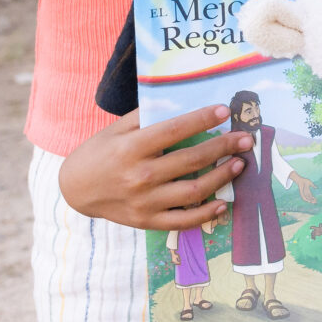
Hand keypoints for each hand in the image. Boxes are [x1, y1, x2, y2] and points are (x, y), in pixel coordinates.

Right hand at [59, 107, 246, 229]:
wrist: (75, 190)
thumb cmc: (100, 153)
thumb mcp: (116, 129)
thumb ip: (146, 117)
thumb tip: (180, 101)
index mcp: (131, 148)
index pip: (173, 131)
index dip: (201, 120)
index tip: (223, 110)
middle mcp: (139, 176)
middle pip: (190, 160)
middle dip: (223, 147)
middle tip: (246, 139)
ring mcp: (144, 202)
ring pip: (193, 190)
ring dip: (221, 177)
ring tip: (239, 164)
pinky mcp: (146, 221)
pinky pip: (182, 220)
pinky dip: (206, 213)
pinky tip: (224, 202)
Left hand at [288, 171, 318, 203]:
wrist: (301, 180)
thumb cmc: (305, 181)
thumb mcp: (310, 183)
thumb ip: (313, 186)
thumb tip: (316, 187)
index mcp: (308, 191)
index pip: (311, 196)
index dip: (313, 198)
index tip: (316, 200)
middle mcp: (306, 193)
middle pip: (309, 198)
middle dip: (312, 200)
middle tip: (315, 202)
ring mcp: (303, 193)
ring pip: (307, 198)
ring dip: (310, 200)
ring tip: (313, 202)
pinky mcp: (301, 192)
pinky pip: (303, 197)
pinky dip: (305, 199)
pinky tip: (308, 201)